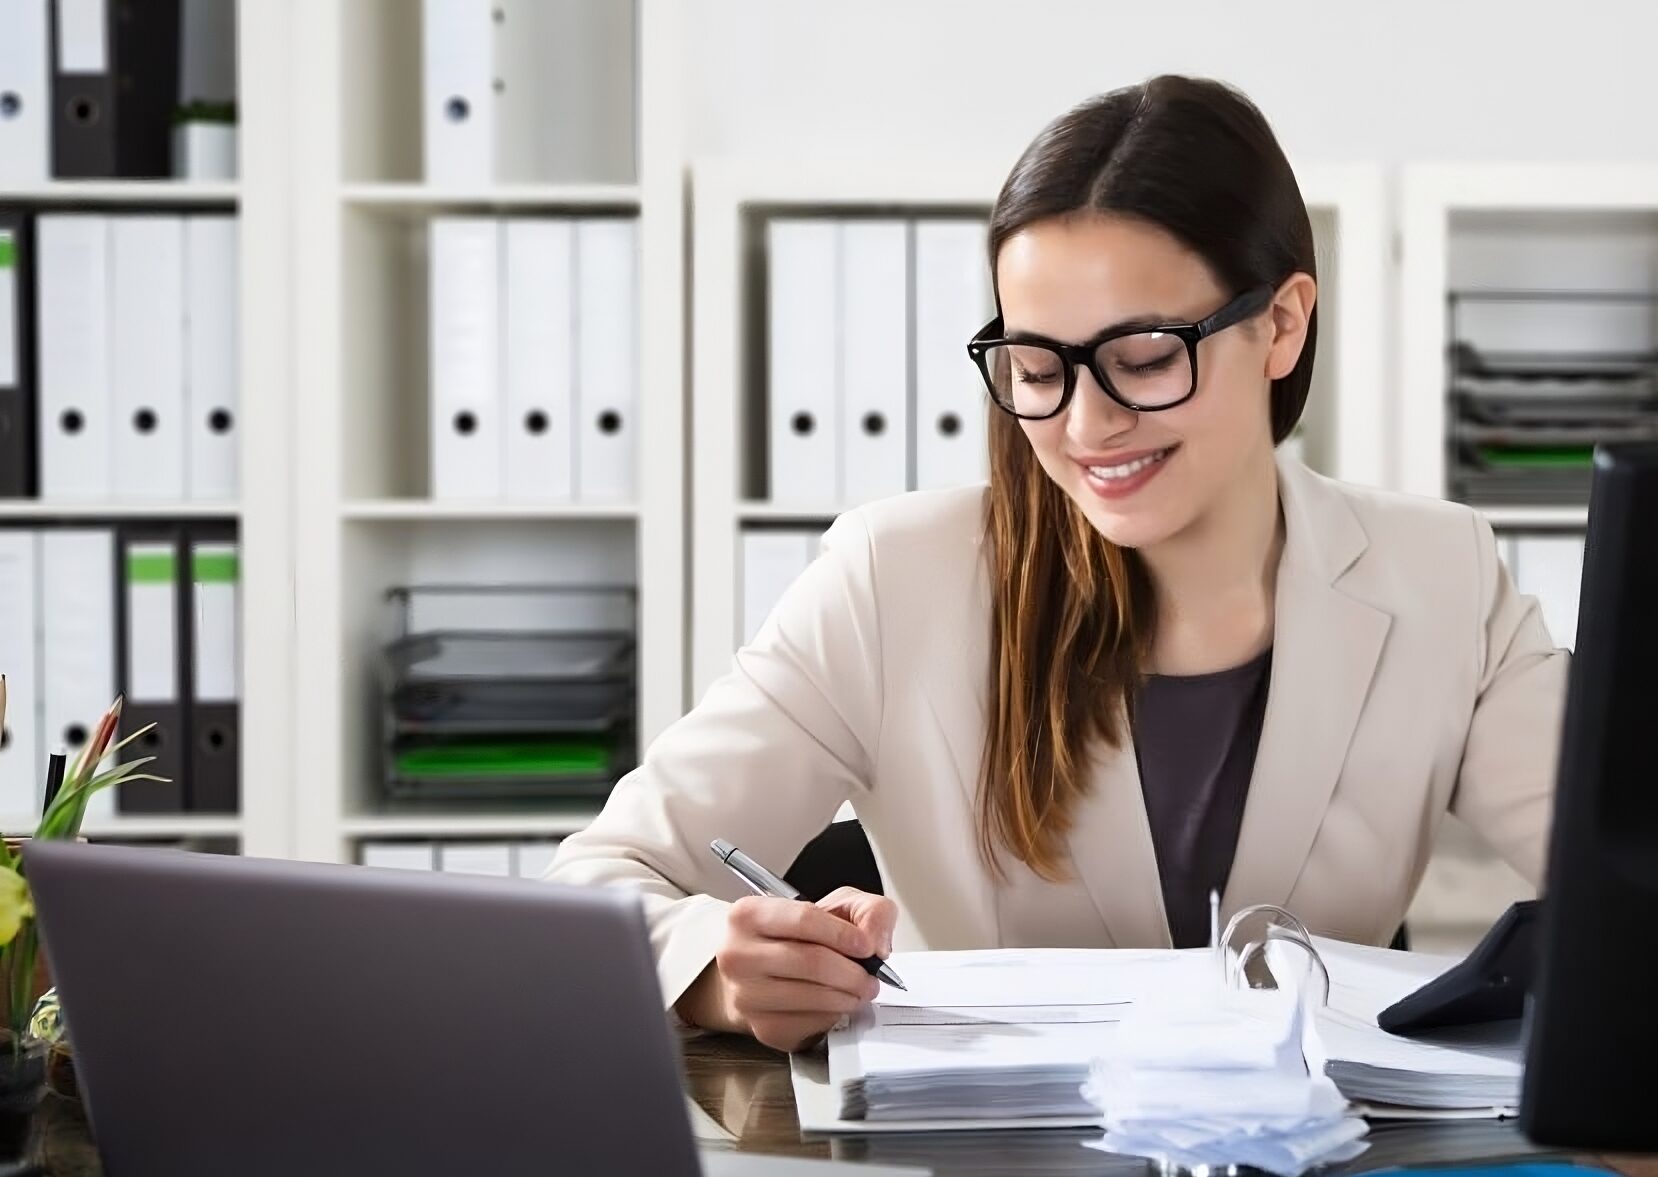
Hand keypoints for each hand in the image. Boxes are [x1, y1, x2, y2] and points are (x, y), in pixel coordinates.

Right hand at [685, 887, 897, 1053]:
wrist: (760, 973)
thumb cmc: (796, 937)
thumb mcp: (835, 906)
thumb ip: (867, 910)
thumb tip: (876, 941)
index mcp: (748, 915)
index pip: (804, 920)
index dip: (844, 934)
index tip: (867, 946)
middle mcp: (739, 956)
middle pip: (812, 962)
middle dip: (853, 971)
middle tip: (871, 975)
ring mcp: (747, 996)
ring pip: (814, 997)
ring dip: (849, 996)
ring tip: (858, 989)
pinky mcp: (764, 1029)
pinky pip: (813, 1024)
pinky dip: (835, 1015)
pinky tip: (836, 1003)